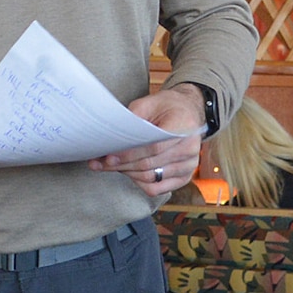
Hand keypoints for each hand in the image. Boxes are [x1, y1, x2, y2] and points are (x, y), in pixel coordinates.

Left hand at [89, 84, 204, 193]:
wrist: (187, 112)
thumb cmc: (166, 107)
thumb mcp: (147, 104)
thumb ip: (131, 121)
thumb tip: (111, 141)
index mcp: (184, 126)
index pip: (154, 148)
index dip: (129, 154)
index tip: (109, 156)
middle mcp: (191, 148)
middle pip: (150, 165)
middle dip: (122, 165)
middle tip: (101, 162)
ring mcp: (190, 165)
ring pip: (151, 178)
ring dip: (127, 173)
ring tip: (110, 165)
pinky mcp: (184, 177)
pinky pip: (157, 188)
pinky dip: (139, 182)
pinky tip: (129, 172)